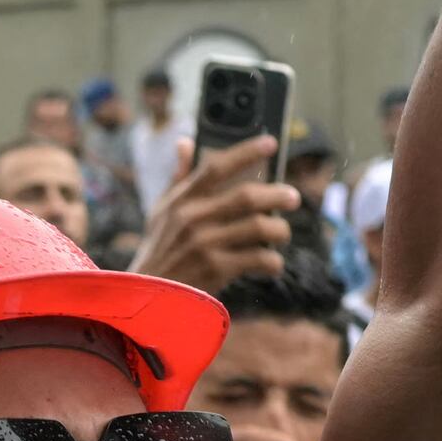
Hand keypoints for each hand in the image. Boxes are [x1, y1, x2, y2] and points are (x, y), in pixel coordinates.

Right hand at [135, 136, 297, 295]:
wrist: (149, 298)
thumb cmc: (159, 251)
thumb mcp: (161, 213)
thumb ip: (177, 178)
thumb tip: (185, 142)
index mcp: (181, 201)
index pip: (215, 167)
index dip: (245, 152)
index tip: (270, 143)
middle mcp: (192, 219)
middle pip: (247, 196)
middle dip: (277, 195)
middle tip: (292, 197)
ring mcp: (204, 245)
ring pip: (259, 227)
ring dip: (279, 230)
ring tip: (282, 233)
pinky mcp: (216, 270)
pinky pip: (259, 258)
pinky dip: (273, 261)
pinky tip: (272, 263)